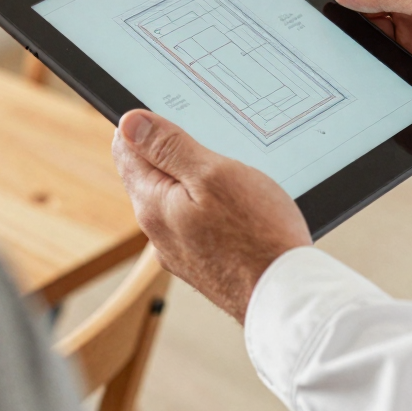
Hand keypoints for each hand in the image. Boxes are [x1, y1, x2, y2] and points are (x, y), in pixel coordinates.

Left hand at [111, 110, 311, 321]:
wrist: (286, 295)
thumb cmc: (257, 235)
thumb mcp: (213, 174)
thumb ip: (169, 147)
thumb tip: (129, 123)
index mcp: (152, 205)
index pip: (126, 150)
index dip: (145, 125)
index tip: (173, 115)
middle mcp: (159, 232)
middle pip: (152, 174)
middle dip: (175, 153)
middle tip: (213, 141)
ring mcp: (180, 251)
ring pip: (178, 199)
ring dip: (198, 181)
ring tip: (233, 175)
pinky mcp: (204, 263)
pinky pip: (197, 222)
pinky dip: (212, 207)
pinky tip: (240, 208)